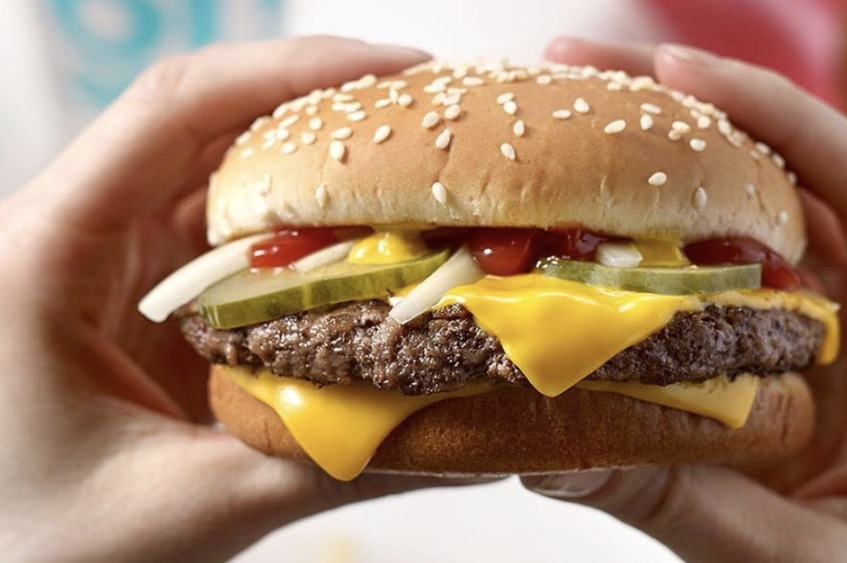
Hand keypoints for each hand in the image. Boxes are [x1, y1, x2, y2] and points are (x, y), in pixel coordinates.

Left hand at [0, 37, 480, 562]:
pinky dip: (310, 231)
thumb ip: (321, 467)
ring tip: (422, 175)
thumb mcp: (181, 509)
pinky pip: (239, 235)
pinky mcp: (156, 295)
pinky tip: (373, 246)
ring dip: (324, 169)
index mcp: (46, 252)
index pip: (174, 111)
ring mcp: (120, 260)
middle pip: (214, 125)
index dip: (291, 71)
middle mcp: (80, 233)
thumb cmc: (34, 542)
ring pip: (231, 175)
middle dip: (329, 109)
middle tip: (435, 119)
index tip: (395, 74)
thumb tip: (460, 437)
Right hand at [523, 38, 846, 561]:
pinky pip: (745, 276)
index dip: (784, 118)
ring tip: (591, 127)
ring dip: (688, 167)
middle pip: (815, 177)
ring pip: (776, 218)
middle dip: (708, 115)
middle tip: (595, 73)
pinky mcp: (811, 357)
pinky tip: (614, 230)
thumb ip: (688, 505)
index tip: (677, 72)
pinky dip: (680, 243)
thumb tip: (543, 455)